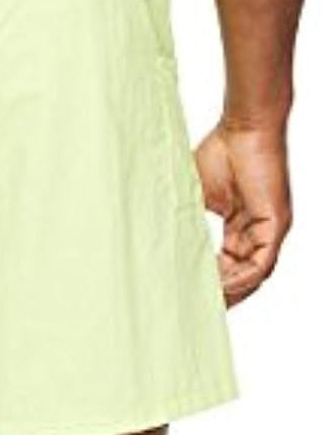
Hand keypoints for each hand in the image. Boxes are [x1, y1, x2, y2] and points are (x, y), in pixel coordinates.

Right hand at [194, 121, 291, 307]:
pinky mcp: (276, 225)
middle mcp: (258, 233)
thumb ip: (185, 220)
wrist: (243, 126)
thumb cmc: (222, 151)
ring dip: (231, 292)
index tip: (188, 295)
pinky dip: (242, 279)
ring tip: (205, 303)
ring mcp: (269, 231)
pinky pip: (262, 264)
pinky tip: (221, 286)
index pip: (229, 267)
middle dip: (220, 295)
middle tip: (194, 308)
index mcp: (242, 228)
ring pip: (252, 276)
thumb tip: (158, 240)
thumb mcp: (195, 196)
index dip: (210, 283)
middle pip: (241, 277)